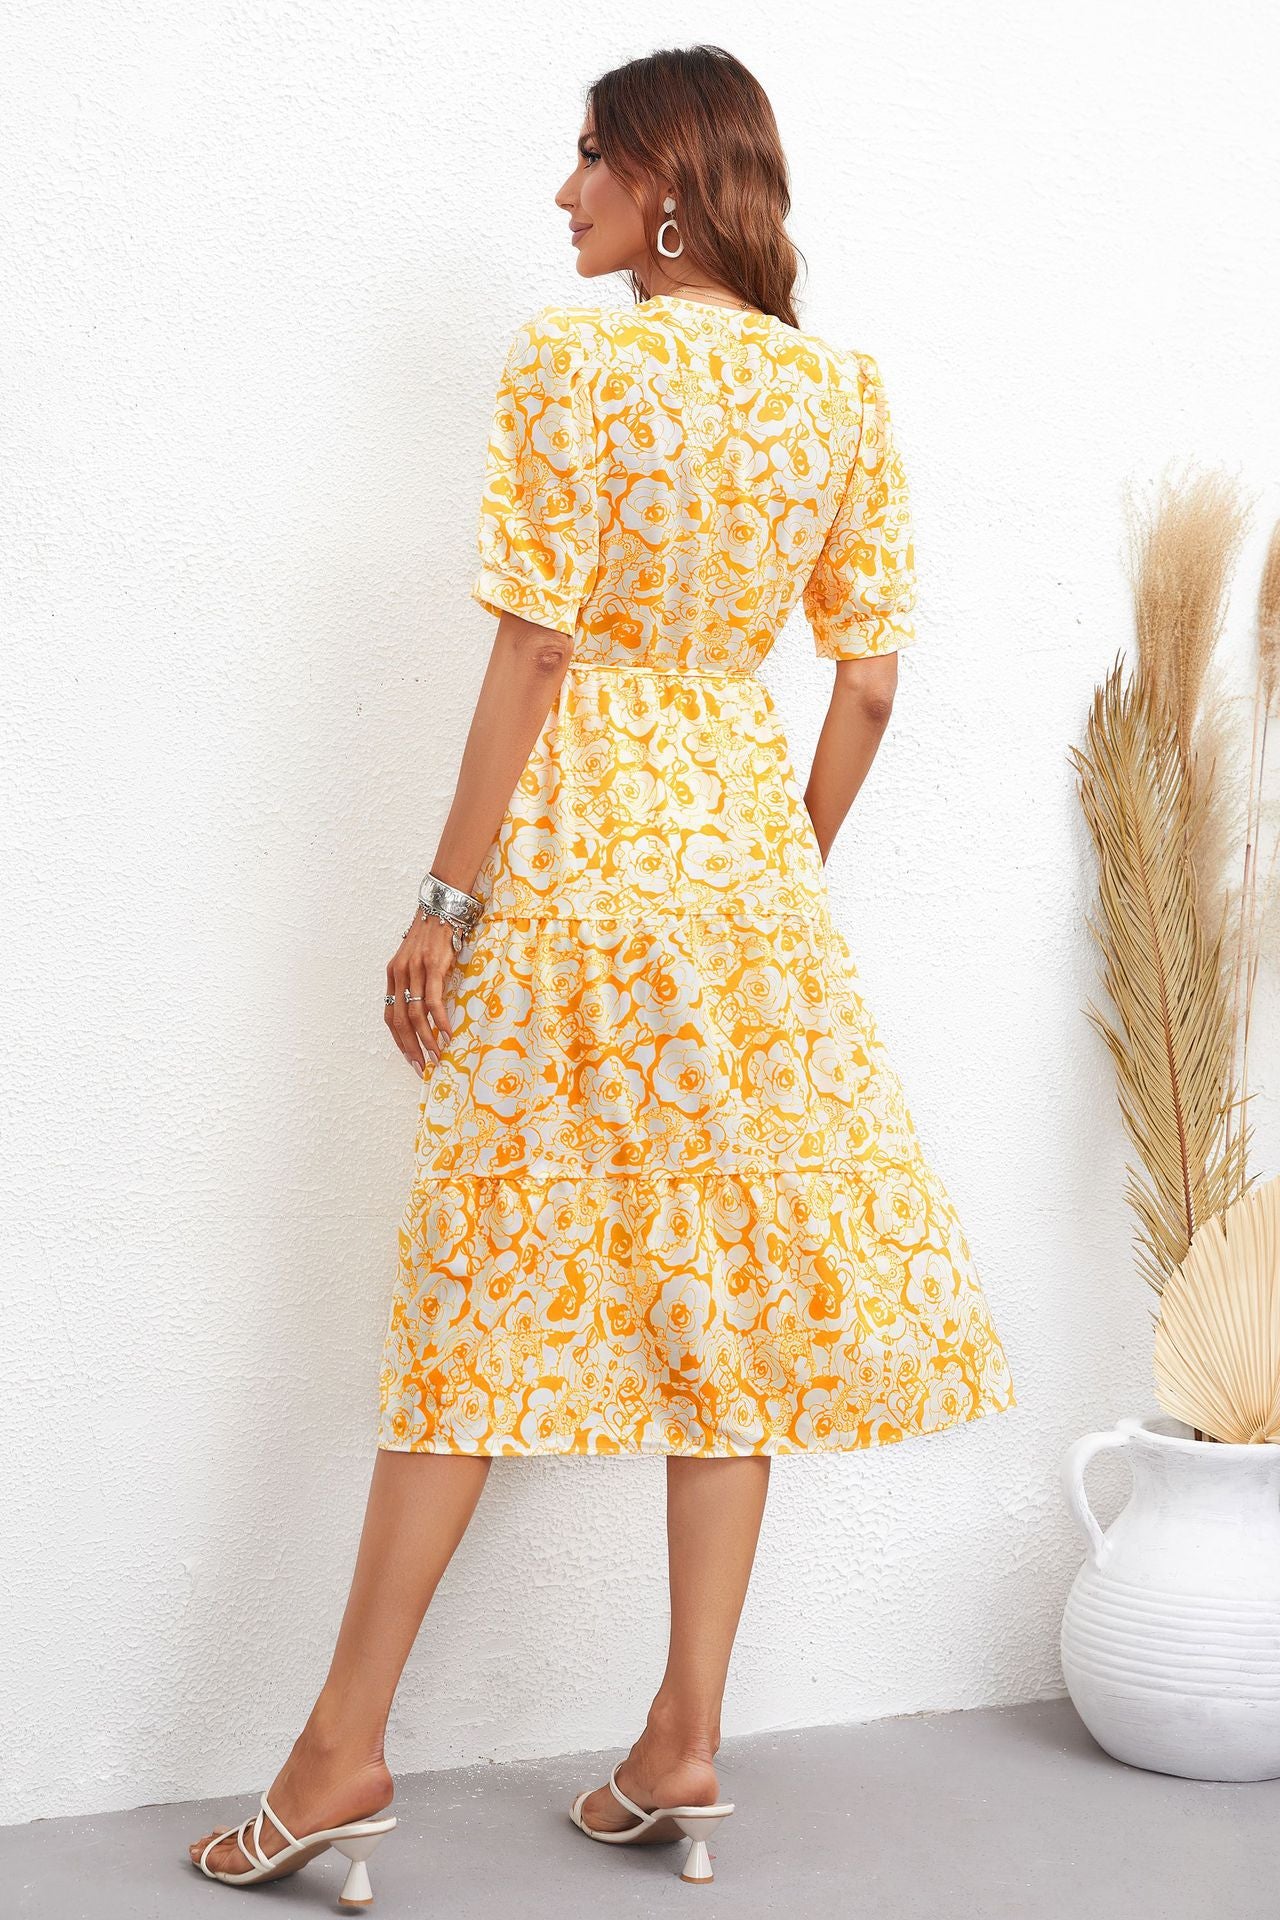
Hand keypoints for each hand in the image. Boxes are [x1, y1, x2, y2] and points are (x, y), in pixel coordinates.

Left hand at [385, 912, 456, 1075]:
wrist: (442, 906)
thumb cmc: (433, 934)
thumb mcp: (416, 959)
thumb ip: (416, 981)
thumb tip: (426, 1009)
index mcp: (393, 974)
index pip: (389, 1016)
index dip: (398, 1040)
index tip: (409, 1058)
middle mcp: (400, 974)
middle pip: (399, 1021)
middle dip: (410, 1048)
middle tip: (422, 1067)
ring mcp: (415, 970)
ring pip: (415, 1015)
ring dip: (426, 1040)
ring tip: (437, 1057)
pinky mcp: (433, 966)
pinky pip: (434, 1000)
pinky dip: (439, 1021)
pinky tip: (447, 1034)